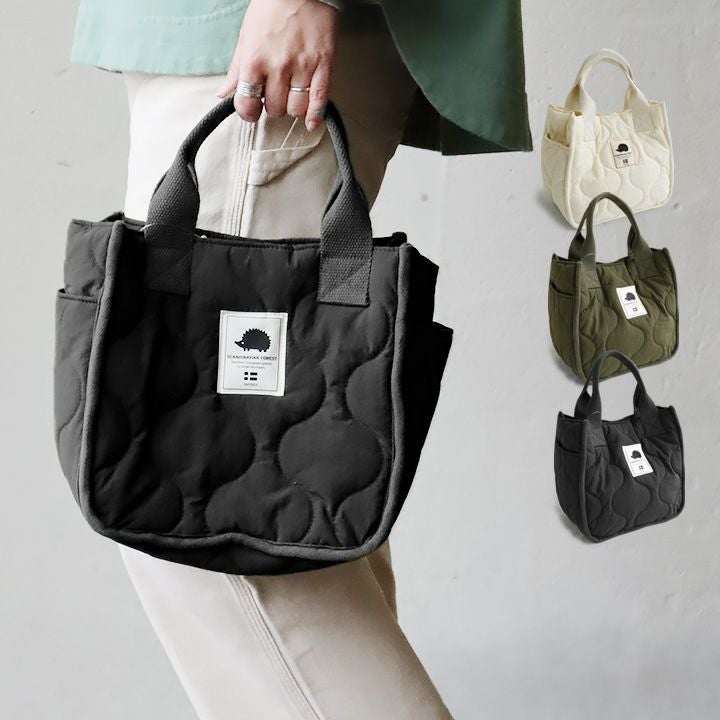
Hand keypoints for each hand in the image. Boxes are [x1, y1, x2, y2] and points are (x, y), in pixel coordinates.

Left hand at [217, 0, 338, 130]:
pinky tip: (312, 121)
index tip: (253, 112)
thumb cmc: (271, 9)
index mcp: (254, 59)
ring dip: (293, 108)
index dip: (249, 113)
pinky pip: (319, 100)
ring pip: (296, 109)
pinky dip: (316, 115)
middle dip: (274, 105)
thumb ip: (236, 70)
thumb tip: (224, 93)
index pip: (247, 104)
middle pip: (275, 109)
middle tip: (276, 95)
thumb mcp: (246, 37)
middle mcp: (277, 65)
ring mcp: (302, 66)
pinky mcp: (323, 64)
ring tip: (292, 97)